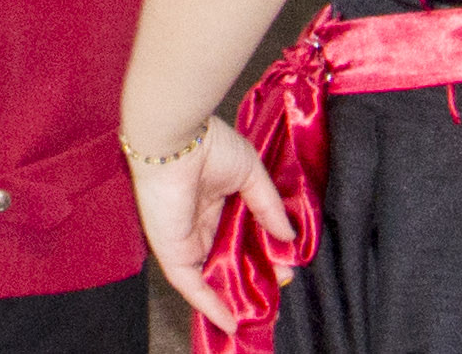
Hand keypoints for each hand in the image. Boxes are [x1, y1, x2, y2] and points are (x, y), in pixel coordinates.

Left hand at [134, 119, 283, 323]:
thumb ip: (268, 206)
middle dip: (254, 275)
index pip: (242, 234)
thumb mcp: (250, 174)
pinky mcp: (172, 252)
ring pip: (212, 275)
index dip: (265, 251)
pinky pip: (191, 285)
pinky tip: (230, 321)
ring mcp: (186, 239)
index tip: (287, 263)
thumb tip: (289, 236)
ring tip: (263, 310)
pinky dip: (209, 305)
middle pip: (229, 257)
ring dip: (235, 295)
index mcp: (217, 200)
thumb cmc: (209, 145)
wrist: (176, 141)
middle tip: (279, 287)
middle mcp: (201, 222)